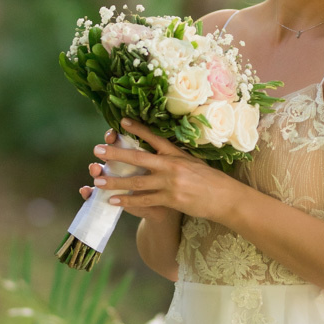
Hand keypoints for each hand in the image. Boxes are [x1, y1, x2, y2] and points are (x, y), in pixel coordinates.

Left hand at [86, 118, 238, 222]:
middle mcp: (171, 166)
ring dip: (115, 181)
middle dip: (116, 154)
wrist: (226, 198)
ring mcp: (170, 184)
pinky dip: (127, 201)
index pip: (154, 138)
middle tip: (97, 150)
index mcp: (177, 154)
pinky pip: (144, 200)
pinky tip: (113, 201)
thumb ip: (176, 158)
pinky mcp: (171, 200)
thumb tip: (159, 152)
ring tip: (97, 179)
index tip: (121, 122)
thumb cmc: (211, 180)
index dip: (137, 129)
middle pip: (138, 158)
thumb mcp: (194, 163)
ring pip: (136, 181)